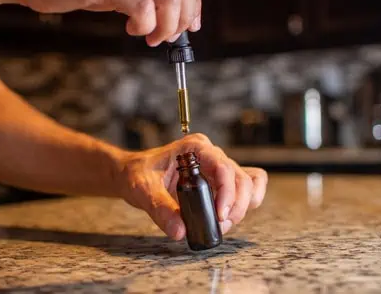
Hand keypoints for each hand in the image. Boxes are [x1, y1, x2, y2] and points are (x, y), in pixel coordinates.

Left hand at [117, 134, 267, 239]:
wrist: (131, 173)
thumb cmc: (137, 173)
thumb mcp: (143, 189)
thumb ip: (161, 209)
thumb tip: (180, 232)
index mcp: (195, 148)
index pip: (223, 167)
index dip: (227, 193)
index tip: (219, 216)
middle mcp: (211, 155)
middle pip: (242, 178)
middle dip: (236, 206)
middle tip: (219, 225)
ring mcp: (217, 167)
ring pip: (249, 184)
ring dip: (242, 207)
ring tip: (221, 223)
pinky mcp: (220, 181)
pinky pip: (247, 187)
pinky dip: (245, 204)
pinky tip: (226, 216)